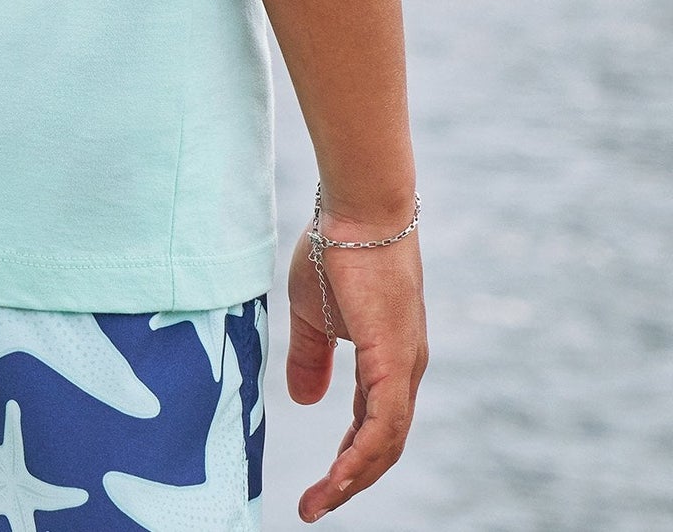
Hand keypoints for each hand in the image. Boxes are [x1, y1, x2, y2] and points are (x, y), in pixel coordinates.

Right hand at [285, 216, 427, 521]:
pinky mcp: (396, 359)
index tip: (320, 487)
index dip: (348, 457)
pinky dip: (360, 456)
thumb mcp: (311, 313)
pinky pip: (382, 424)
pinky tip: (337, 477)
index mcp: (387, 358)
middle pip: (385, 444)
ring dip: (353, 478)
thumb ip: (310, 357)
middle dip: (350, 480)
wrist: (357, 208)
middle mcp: (405, 368)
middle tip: (315, 506)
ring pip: (386, 443)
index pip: (373, 424)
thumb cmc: (335, 248)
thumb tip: (306, 402)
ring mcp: (405, 365)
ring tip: (320, 502)